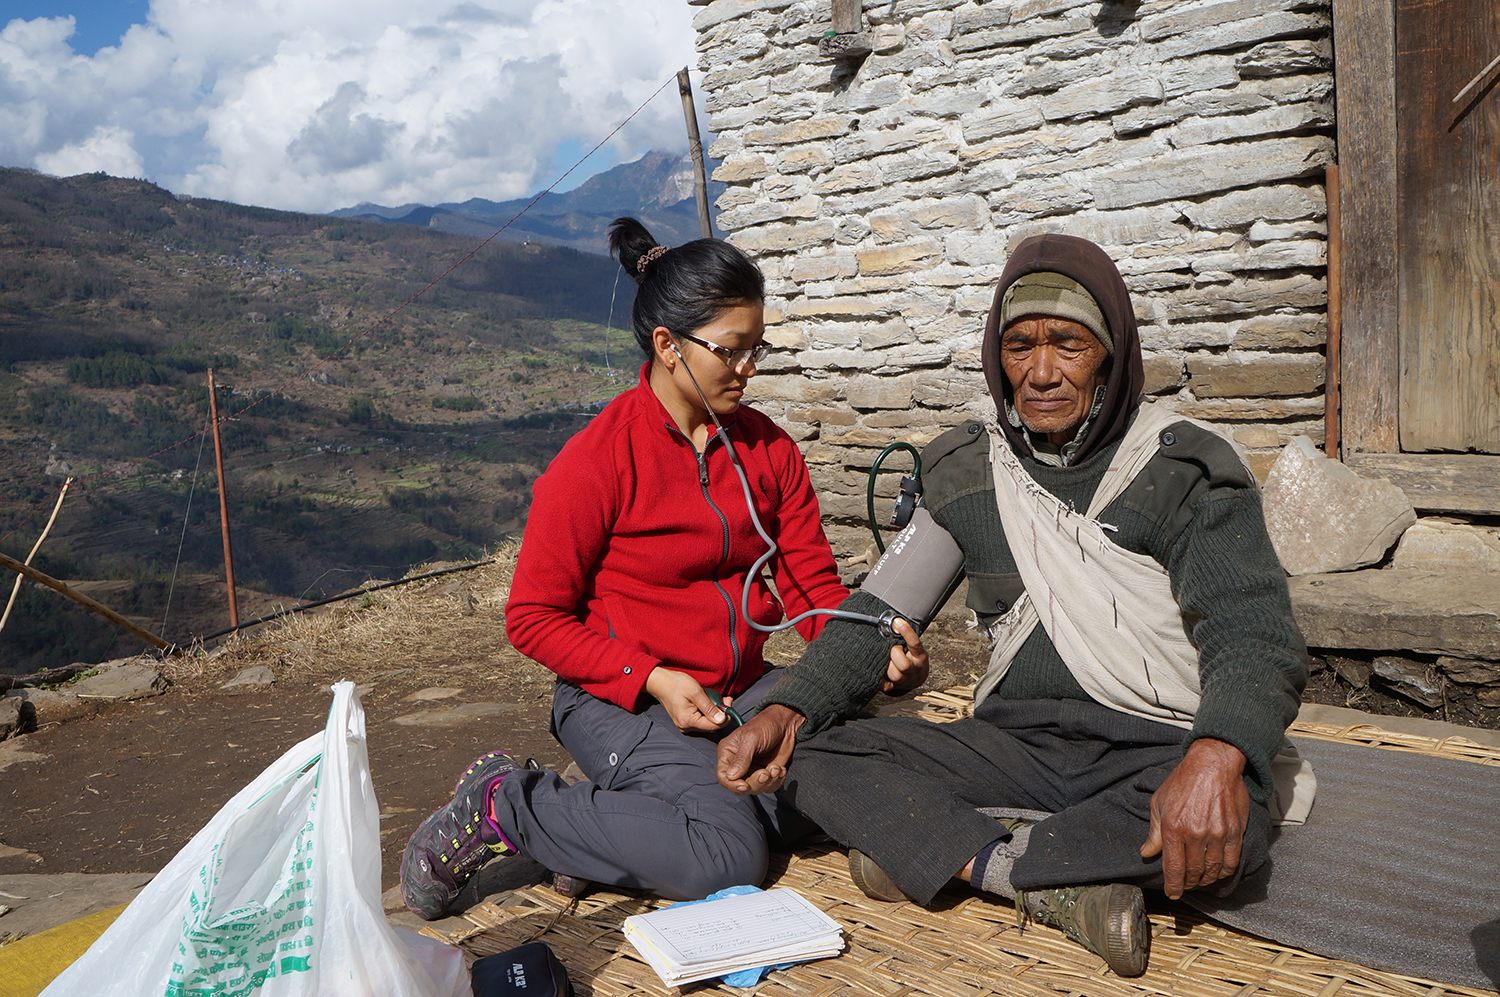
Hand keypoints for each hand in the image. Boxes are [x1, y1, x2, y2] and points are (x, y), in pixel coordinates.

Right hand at [644, 668, 728, 733]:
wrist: (661, 682)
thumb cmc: (676, 684)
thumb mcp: (696, 693)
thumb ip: (709, 707)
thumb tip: (722, 719)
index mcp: (688, 721)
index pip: (714, 726)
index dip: (725, 716)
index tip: (729, 702)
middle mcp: (686, 727)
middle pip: (711, 725)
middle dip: (720, 712)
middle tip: (725, 698)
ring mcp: (684, 725)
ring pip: (707, 722)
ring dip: (714, 711)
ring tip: (713, 697)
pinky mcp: (685, 721)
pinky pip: (701, 719)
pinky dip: (707, 711)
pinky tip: (706, 701)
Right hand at [716, 704, 804, 794]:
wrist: (786, 723)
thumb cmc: (765, 725)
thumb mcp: (752, 738)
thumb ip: (742, 758)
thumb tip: (731, 777)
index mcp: (728, 753)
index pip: (723, 776)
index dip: (732, 785)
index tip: (745, 786)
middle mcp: (738, 764)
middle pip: (740, 786)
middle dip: (755, 783)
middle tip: (766, 772)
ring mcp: (752, 770)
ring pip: (756, 789)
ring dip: (768, 782)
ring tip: (776, 769)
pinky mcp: (766, 773)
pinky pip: (769, 787)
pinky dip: (776, 781)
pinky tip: (780, 769)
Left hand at [881, 617, 928, 694]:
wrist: (915, 678)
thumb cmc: (911, 657)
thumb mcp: (913, 647)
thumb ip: (904, 637)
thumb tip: (893, 622)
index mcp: (920, 657)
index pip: (915, 643)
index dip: (906, 631)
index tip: (897, 621)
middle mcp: (915, 671)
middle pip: (904, 665)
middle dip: (895, 654)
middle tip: (892, 649)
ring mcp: (905, 681)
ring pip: (894, 675)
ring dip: (888, 666)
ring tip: (888, 660)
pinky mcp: (894, 688)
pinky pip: (884, 685)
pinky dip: (880, 677)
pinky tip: (879, 669)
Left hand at [1140, 738, 1250, 899]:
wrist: (1212, 765)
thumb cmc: (1182, 782)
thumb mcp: (1159, 803)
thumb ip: (1154, 832)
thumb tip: (1146, 853)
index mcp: (1173, 828)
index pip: (1173, 868)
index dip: (1173, 886)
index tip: (1172, 893)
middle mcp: (1195, 834)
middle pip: (1193, 872)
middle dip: (1188, 883)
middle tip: (1185, 885)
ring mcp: (1218, 834)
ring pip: (1212, 870)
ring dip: (1205, 880)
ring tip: (1200, 880)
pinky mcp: (1235, 832)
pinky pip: (1231, 861)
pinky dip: (1224, 872)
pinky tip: (1217, 872)